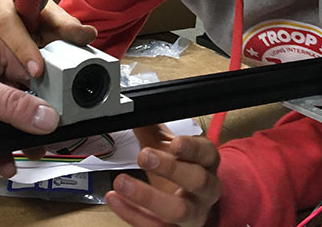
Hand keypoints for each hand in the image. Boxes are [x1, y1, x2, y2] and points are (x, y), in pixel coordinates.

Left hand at [106, 124, 220, 226]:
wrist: (192, 207)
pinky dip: (133, 215)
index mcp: (206, 163)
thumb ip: (152, 127)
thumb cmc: (179, 171)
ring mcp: (192, 214)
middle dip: (170, 168)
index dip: (192, 148)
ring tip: (122, 182)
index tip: (174, 142)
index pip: (206, 153)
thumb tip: (130, 107)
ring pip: (178, 210)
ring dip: (147, 197)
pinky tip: (115, 199)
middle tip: (144, 156)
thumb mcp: (167, 148)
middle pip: (196, 180)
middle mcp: (205, 190)